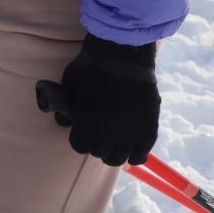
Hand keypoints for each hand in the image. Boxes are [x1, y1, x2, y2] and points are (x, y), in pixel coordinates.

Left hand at [51, 34, 160, 166]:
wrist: (122, 55)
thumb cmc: (90, 67)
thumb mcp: (69, 85)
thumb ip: (65, 107)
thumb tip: (65, 122)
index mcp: (87, 124)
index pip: (80, 147)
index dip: (80, 139)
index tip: (82, 133)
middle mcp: (109, 134)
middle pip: (100, 153)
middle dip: (96, 145)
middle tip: (99, 136)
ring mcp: (131, 132)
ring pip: (120, 158)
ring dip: (115, 153)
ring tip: (114, 146)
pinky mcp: (149, 127)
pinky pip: (142, 151)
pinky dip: (136, 153)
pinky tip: (131, 150)